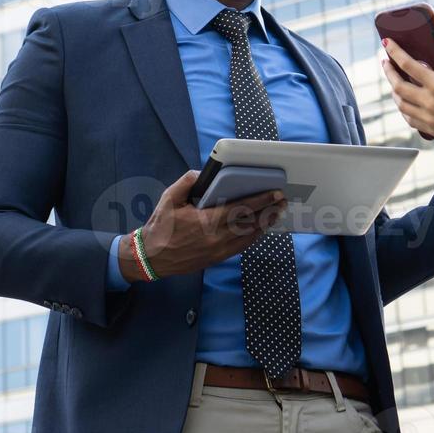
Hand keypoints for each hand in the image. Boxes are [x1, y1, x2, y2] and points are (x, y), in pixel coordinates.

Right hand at [120, 170, 288, 281]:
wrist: (152, 258)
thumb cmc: (160, 227)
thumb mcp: (169, 198)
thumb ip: (187, 181)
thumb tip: (205, 174)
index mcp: (207, 221)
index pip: (241, 208)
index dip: (261, 200)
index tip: (275, 192)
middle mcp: (216, 238)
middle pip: (251, 223)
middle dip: (268, 211)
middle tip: (282, 201)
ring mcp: (219, 250)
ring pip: (249, 237)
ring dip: (265, 225)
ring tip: (276, 213)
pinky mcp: (217, 258)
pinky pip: (242, 247)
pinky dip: (254, 237)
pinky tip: (259, 229)